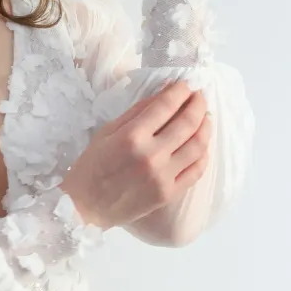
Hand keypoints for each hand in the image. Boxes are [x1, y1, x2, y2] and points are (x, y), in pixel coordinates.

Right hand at [61, 80, 211, 230]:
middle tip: (199, 96)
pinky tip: (201, 144)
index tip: (186, 84)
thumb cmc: (91, 166)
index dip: (180, 91)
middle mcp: (151, 155)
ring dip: (205, 126)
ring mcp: (163, 176)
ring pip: (197, 145)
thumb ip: (136, 112)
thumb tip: (163, 93)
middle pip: (187, 122)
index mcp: (132, 136)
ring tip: (205, 117)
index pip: (166, 105)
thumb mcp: (107, 131)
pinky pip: (196, 170)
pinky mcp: (169, 193)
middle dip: (197, 104)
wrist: (85, 206)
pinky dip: (203, 153)